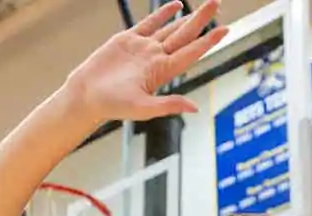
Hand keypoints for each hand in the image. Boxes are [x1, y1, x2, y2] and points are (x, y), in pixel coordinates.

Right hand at [64, 0, 228, 121]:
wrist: (86, 95)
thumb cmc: (112, 105)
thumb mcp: (141, 108)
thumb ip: (168, 105)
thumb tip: (195, 108)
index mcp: (162, 71)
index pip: (190, 52)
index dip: (208, 41)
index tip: (225, 29)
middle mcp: (157, 57)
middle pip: (185, 35)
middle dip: (202, 19)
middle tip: (217, 3)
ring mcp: (144, 48)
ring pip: (171, 28)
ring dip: (188, 17)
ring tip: (206, 5)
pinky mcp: (128, 40)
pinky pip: (149, 23)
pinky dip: (163, 14)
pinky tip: (175, 5)